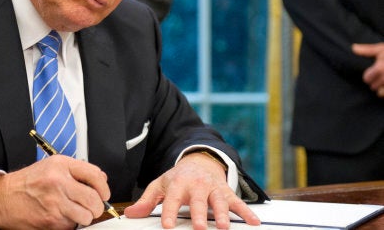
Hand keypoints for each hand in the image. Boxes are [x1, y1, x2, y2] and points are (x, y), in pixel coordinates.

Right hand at [0, 155, 109, 228]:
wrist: (2, 198)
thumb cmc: (26, 183)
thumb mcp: (51, 166)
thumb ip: (76, 171)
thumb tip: (100, 179)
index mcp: (61, 165)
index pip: (95, 175)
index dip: (104, 187)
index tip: (104, 193)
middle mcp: (59, 181)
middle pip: (94, 199)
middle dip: (97, 207)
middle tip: (92, 207)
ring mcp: (55, 202)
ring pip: (86, 216)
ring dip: (84, 217)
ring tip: (74, 212)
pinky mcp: (51, 220)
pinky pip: (72, 226)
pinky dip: (69, 224)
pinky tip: (59, 216)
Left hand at [124, 152, 260, 229]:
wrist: (199, 161)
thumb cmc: (178, 178)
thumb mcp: (160, 185)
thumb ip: (146, 201)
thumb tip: (130, 214)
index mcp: (178, 184)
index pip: (172, 200)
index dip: (169, 212)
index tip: (167, 225)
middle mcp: (197, 186)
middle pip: (198, 201)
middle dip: (199, 214)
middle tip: (199, 227)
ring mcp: (213, 189)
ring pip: (219, 201)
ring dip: (222, 214)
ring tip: (223, 226)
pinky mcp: (226, 192)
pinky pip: (238, 202)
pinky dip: (247, 212)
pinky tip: (253, 222)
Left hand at [352, 43, 383, 96]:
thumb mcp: (382, 48)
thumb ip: (368, 50)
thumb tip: (353, 48)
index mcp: (380, 68)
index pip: (367, 78)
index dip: (367, 76)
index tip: (370, 73)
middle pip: (373, 87)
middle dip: (374, 83)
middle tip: (379, 77)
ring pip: (380, 93)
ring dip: (380, 89)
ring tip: (383, 82)